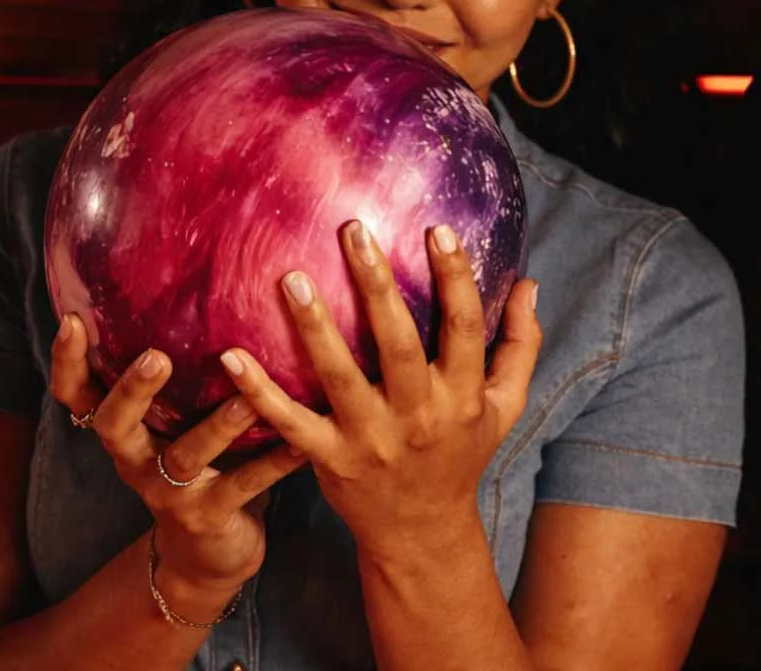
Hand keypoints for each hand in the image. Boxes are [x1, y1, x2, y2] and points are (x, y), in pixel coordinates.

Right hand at [49, 315, 306, 612]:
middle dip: (132, 391)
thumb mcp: (177, 419)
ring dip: (217, 427)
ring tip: (249, 401)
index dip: (68, 361)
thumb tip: (208, 283)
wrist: (208, 553)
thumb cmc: (198, 463)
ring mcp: (168, 492)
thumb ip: (184, 371)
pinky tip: (301, 443)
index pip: (77, 393)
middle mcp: (135, 459)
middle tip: (156, 357)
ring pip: (184, 457)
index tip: (72, 317)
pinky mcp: (207, 517)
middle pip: (113, 425)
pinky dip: (273, 464)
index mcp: (125, 431)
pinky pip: (242, 488)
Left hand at [218, 220, 542, 561]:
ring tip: (291, 277)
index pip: (464, 328)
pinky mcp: (329, 460)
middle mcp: (418, 415)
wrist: (421, 531)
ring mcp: (369, 439)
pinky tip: (231, 354)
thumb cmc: (461, 454)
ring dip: (313, 327)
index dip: (455, 278)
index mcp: (461, 396)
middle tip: (354, 230)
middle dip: (376, 285)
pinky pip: (289, 422)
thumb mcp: (504, 406)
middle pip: (397, 343)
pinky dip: (258, 392)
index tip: (439, 229)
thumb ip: (519, 345)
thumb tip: (529, 284)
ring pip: (338, 376)